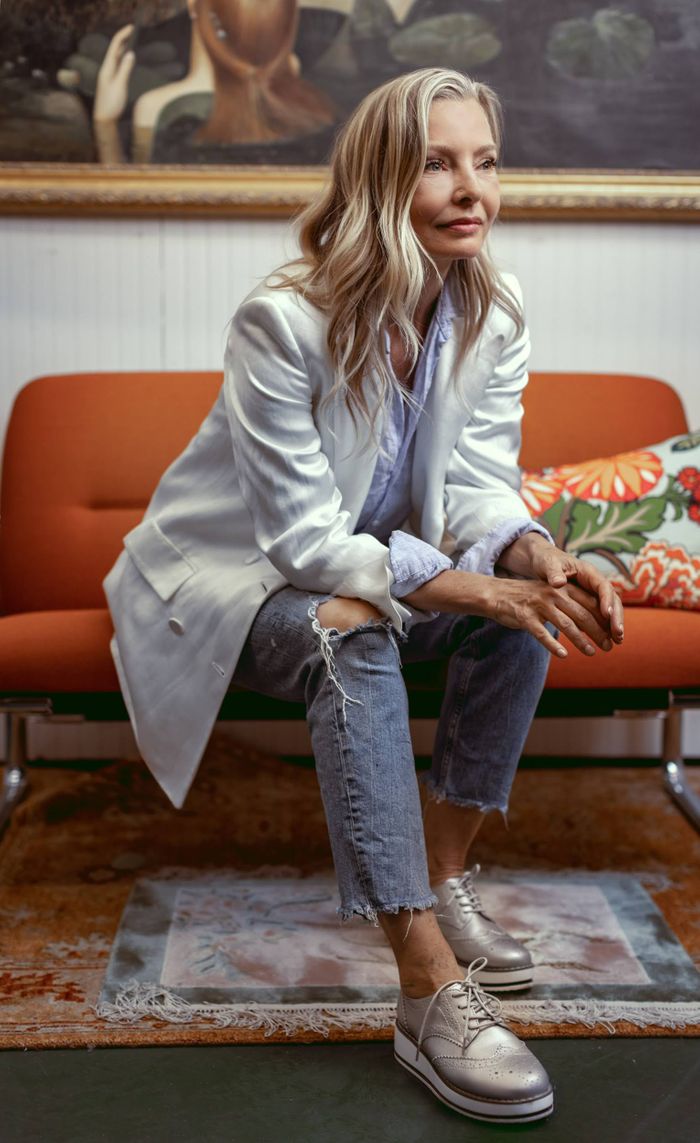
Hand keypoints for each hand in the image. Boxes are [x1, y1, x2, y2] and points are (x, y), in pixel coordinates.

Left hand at [94, 25, 135, 122]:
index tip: (132, 27)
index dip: (123, 35)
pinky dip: (123, 58)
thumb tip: (131, 53)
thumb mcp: (120, 86)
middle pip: (114, 49)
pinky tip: (127, 58)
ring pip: (116, 57)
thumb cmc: (111, 104)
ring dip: (123, 47)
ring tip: (131, 40)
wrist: (104, 119)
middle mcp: (106, 69)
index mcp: (107, 68)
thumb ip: (125, 69)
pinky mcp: (111, 81)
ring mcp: (108, 75)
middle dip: (123, 39)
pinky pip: (117, 65)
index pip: (115, 46)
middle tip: (133, 31)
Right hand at [487, 576, 614, 659]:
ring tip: (592, 652)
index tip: (613, 635)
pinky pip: (542, 634)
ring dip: (581, 641)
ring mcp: (539, 606)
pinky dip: (554, 645)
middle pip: (583, 615)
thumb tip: (595, 622)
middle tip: (608, 646)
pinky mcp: (525, 618)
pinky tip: (564, 655)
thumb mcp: (552, 595)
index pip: (591, 604)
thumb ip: (571, 604)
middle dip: (598, 632)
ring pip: (566, 626)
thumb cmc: (529, 598)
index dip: (604, 620)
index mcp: (563, 588)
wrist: (498, 595)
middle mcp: (553, 595)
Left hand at [528, 544, 623, 645]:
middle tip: (618, 635)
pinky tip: (606, 640)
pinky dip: (604, 627)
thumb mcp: (547, 564)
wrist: (542, 562)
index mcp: (587, 572)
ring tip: (617, 641)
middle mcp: (595, 582)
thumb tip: (559, 583)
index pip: (603, 586)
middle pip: (612, 599)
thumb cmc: (545, 561)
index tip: (607, 615)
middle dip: (616, 617)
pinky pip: (600, 615)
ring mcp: (593, 592)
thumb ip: (553, 573)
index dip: (607, 600)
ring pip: (610, 609)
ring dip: (614, 624)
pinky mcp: (588, 601)